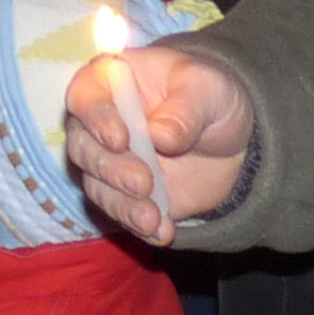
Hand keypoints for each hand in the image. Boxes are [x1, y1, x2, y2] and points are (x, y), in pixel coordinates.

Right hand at [66, 43, 254, 246]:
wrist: (231, 139)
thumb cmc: (208, 95)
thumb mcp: (208, 89)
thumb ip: (184, 110)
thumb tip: (159, 136)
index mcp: (111, 82)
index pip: (84, 96)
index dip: (95, 118)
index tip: (120, 140)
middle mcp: (100, 123)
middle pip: (82, 147)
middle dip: (110, 169)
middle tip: (143, 182)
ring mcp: (111, 162)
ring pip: (96, 186)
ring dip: (121, 205)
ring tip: (153, 219)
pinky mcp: (126, 196)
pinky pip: (121, 214)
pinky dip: (139, 227)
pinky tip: (162, 232)